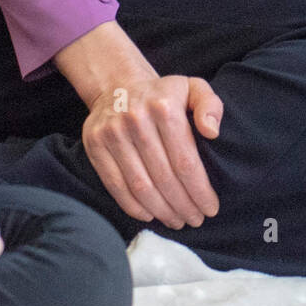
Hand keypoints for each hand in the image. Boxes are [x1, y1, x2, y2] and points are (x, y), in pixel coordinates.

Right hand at [57, 20, 222, 229]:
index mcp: (164, 106)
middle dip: (183, 205)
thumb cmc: (164, 94)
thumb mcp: (193, 88)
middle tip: (195, 220)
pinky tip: (151, 214)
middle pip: (164, 177)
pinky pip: (115, 185)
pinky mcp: (94, 144)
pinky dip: (134, 206)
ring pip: (140, 186)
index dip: (199, 190)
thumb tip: (212, 132)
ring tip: (177, 221)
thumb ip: (210, 105)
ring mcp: (112, 132)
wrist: (118, 85)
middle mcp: (136, 118)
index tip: (210, 207)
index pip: (185, 161)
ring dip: (161, 211)